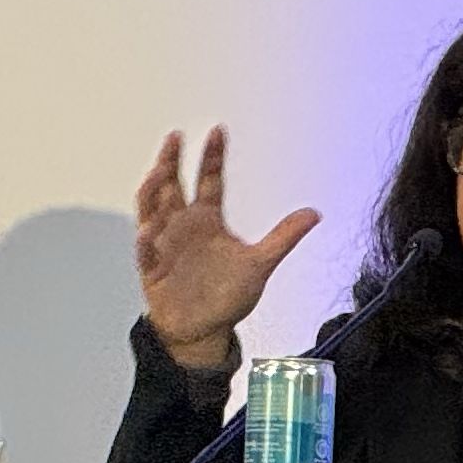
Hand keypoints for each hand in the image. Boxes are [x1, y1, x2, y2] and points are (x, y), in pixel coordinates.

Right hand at [133, 126, 318, 373]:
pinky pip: (147, 251)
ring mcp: (165, 245)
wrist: (202, 331)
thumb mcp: (260, 264)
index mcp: (208, 220)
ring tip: (158, 173)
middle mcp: (184, 226)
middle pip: (173, 185)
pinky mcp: (152, 268)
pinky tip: (152, 229)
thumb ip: (283, 237)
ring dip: (153, 190)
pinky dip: (147, 239)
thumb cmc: (226, 297)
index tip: (217, 131)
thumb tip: (315, 214)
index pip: (208, 180)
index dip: (212, 156)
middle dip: (171, 161)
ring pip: (152, 209)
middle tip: (175, 138)